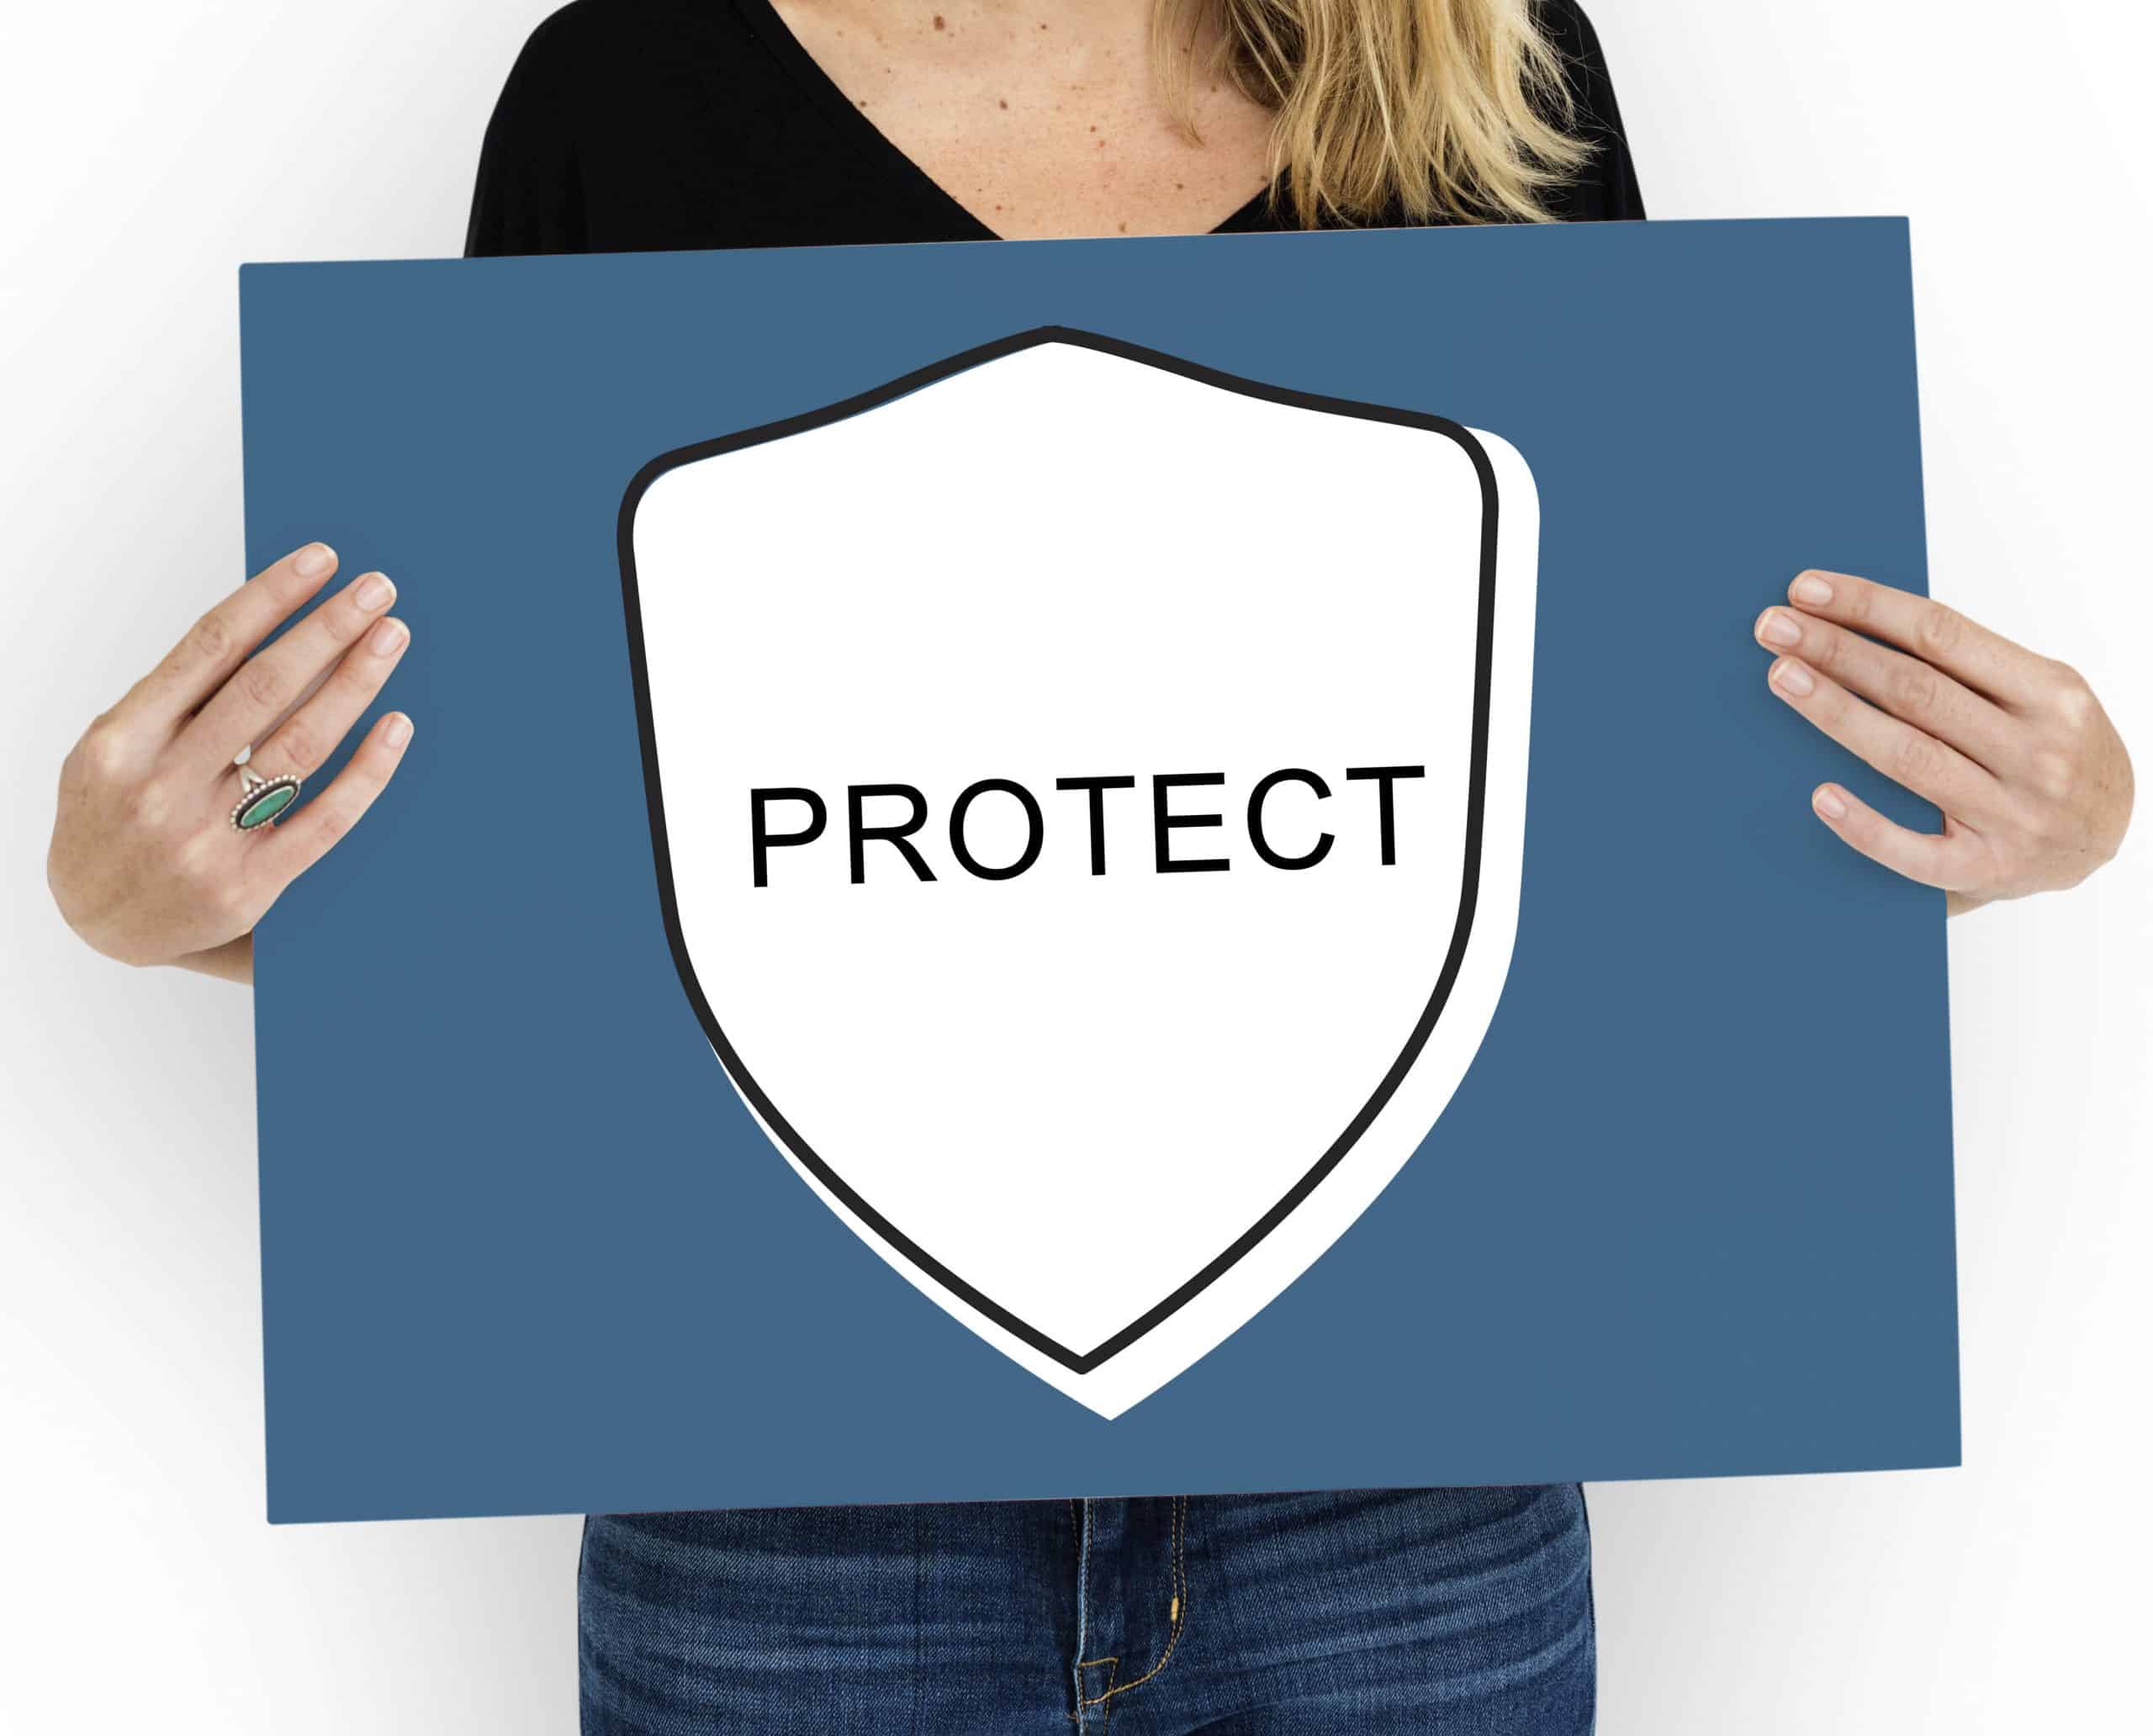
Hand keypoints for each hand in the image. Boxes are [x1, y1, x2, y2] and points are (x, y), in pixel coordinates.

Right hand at [48, 542, 413, 980]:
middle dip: (326, 629)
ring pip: (300, 744)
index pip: (209, 648)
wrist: (95, 920)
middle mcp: (161, 784)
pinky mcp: (249, 884)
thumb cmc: (114, 816)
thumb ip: (174, 697)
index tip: (321, 560)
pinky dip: (366, 770)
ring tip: (391, 637)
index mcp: (122, 738)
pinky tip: (396, 726)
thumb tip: (266, 624)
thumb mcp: (113, 748)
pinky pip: (325, 818)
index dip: (270, 597)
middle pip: (263, 687)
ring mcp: (206, 838)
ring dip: (354, 682)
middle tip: (376, 589)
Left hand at [1754, 570, 2131, 915]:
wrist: (2114, 838)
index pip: (1942, 634)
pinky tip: (1820, 796)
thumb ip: (1970, 668)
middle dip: (1837, 651)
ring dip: (1837, 713)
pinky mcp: (1988, 871)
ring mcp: (2015, 815)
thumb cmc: (2057, 753)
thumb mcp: (2041, 695)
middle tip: (1773, 628)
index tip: (1807, 590)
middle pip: (1916, 690)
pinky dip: (1864, 824)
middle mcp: (2039, 752)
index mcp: (2052, 693)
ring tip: (1783, 678)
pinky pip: (1913, 852)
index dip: (1868, 607)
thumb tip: (1859, 628)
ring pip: (1909, 756)